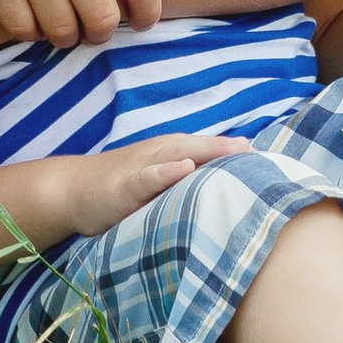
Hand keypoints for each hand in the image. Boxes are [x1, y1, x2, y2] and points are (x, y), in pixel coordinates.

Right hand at [42, 132, 246, 239]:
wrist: (71, 191)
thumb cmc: (118, 189)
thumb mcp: (156, 186)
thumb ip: (185, 186)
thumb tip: (224, 195)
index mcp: (172, 154)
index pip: (209, 151)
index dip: (236, 154)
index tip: (271, 159)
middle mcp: (161, 154)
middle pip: (200, 147)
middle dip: (229, 149)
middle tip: (260, 152)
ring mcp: (142, 167)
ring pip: (178, 154)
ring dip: (207, 151)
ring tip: (236, 150)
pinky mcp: (124, 185)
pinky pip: (147, 175)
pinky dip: (165, 171)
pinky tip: (183, 167)